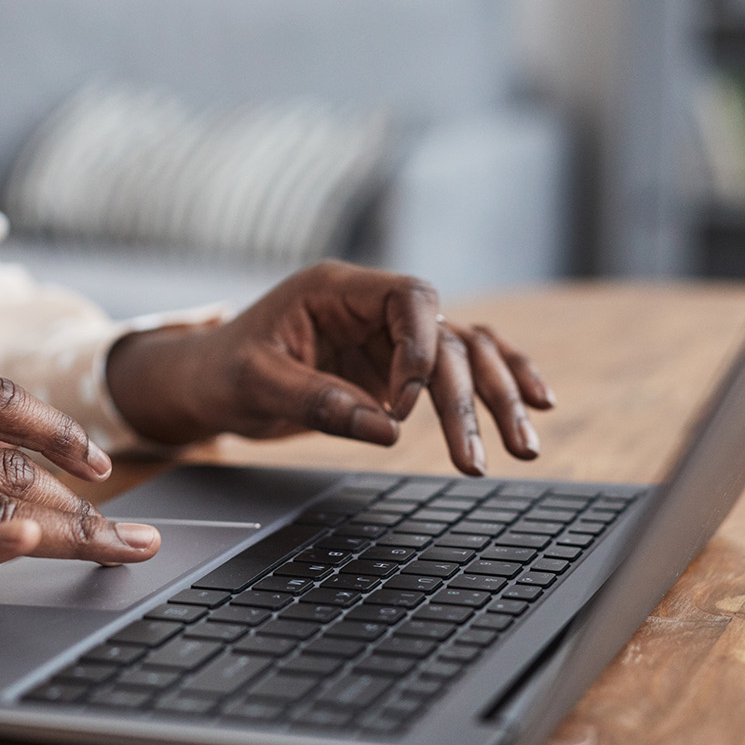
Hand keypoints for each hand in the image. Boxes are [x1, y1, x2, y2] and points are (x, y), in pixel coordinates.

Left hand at [105, 260, 554, 474]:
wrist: (210, 382)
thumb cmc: (223, 371)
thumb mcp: (257, 385)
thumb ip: (319, 402)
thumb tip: (386, 429)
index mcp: (337, 289)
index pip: (410, 298)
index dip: (421, 349)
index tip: (402, 405)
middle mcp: (373, 307)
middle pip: (446, 336)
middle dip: (470, 396)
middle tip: (478, 455)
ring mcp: (389, 337)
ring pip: (465, 354)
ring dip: (497, 397)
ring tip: (524, 447)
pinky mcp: (396, 369)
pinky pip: (457, 369)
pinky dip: (495, 385)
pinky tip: (534, 406)